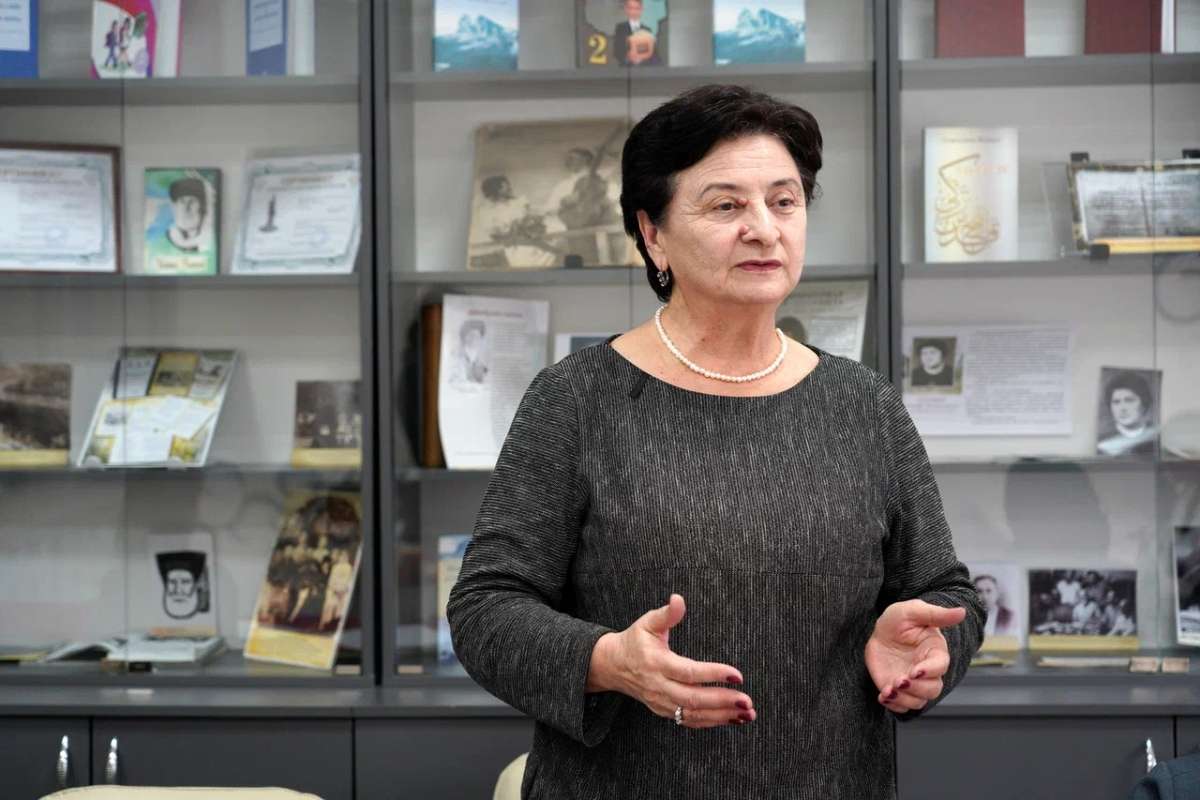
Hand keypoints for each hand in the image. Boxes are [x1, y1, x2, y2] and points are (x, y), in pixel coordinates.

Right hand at [587, 593, 753, 728]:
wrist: (613, 665)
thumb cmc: (635, 641)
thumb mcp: (648, 622)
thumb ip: (667, 613)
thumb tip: (679, 599)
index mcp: (657, 663)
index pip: (688, 672)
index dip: (713, 674)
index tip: (737, 675)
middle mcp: (659, 686)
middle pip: (693, 699)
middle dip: (722, 701)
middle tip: (747, 700)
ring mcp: (661, 702)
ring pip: (693, 715)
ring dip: (721, 716)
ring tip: (747, 713)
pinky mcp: (664, 711)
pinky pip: (689, 721)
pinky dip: (712, 722)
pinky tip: (732, 718)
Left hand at [864, 599, 965, 713]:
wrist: (879, 632)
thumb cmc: (899, 620)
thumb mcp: (913, 611)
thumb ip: (936, 614)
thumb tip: (962, 612)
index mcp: (935, 652)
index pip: (940, 666)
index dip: (929, 671)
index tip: (914, 671)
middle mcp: (927, 671)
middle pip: (933, 689)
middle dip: (916, 688)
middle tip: (898, 680)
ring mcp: (914, 683)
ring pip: (919, 701)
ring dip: (904, 699)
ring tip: (888, 690)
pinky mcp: (899, 690)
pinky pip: (902, 706)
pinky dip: (894, 705)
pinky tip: (883, 695)